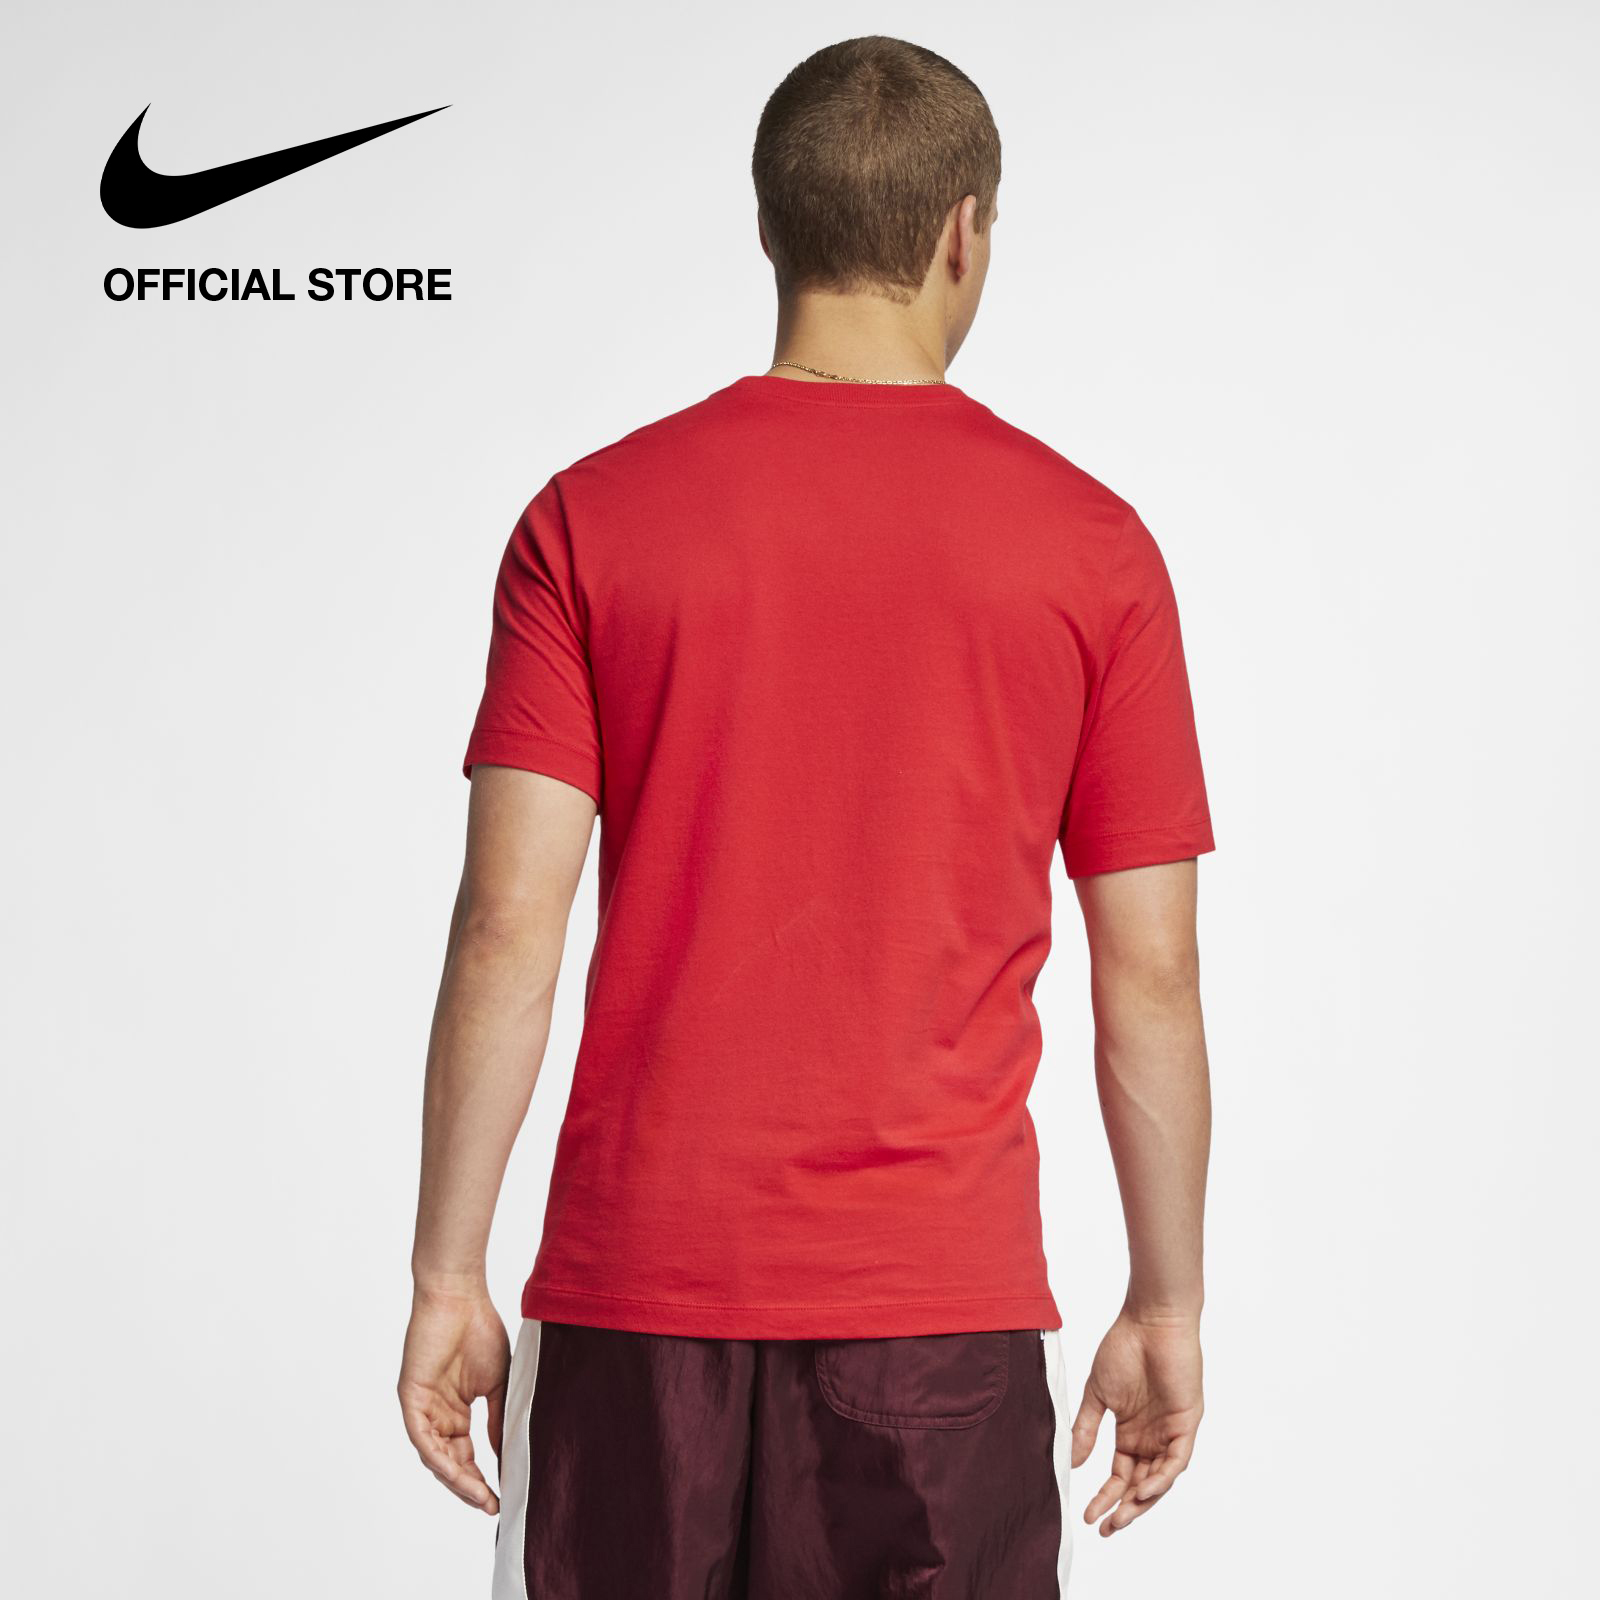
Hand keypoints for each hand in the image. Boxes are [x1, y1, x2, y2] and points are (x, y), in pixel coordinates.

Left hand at [398, 1281, 510, 1514]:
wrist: (460, 1296)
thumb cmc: (480, 1328)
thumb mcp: (497, 1382)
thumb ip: (498, 1418)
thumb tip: (503, 1456)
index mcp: (455, 1410)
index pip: (464, 1455)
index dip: (481, 1478)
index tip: (501, 1497)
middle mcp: (436, 1413)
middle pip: (449, 1462)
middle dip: (469, 1487)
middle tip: (491, 1504)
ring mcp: (422, 1407)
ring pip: (435, 1456)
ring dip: (456, 1479)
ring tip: (479, 1495)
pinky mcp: (411, 1397)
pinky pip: (422, 1437)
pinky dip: (438, 1457)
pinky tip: (458, 1472)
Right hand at [1071, 1308, 1202, 1535]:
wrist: (1149, 1321)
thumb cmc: (1123, 1348)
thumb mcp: (1097, 1393)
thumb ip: (1086, 1428)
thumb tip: (1073, 1463)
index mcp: (1130, 1432)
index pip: (1120, 1475)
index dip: (1106, 1496)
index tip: (1087, 1516)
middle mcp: (1151, 1438)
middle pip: (1140, 1485)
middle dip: (1123, 1509)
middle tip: (1105, 1528)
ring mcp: (1170, 1432)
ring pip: (1159, 1479)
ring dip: (1142, 1502)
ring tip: (1120, 1517)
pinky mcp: (1186, 1424)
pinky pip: (1176, 1460)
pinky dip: (1161, 1478)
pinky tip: (1143, 1491)